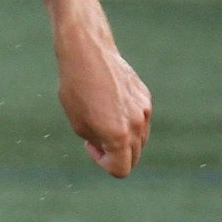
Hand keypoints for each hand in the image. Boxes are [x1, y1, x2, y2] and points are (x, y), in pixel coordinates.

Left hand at [55, 29, 150, 176]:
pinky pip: (140, 120)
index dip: (103, 164)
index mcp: (118, 136)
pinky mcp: (145, 97)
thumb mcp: (79, 124)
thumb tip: (112, 148)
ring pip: (139, 140)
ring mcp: (144, 110)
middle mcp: (136, 125)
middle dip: (115, 154)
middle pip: (133, 158)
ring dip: (124, 138)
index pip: (120, 170)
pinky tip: (111, 103)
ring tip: (103, 119)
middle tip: (96, 137)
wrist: (87, 52)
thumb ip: (99, 143)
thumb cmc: (76, 88)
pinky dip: (129, 120)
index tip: (91, 145)